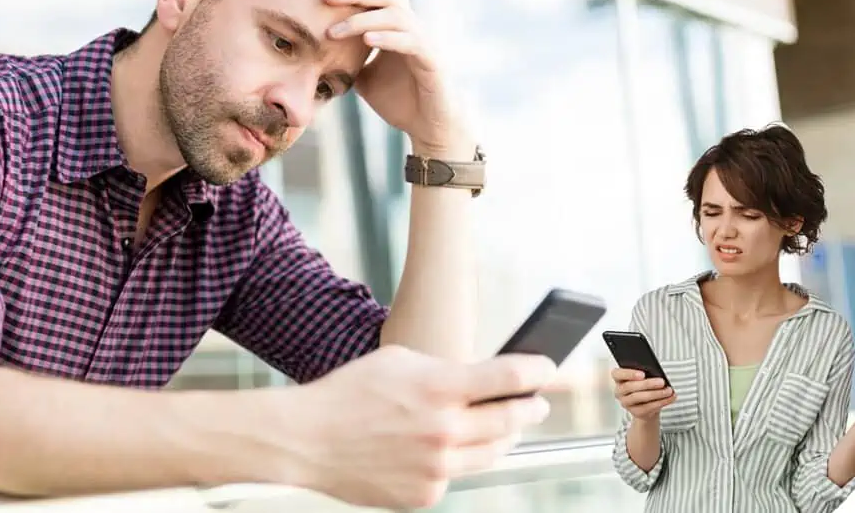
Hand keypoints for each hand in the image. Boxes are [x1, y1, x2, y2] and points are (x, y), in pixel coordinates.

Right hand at [288, 345, 555, 508]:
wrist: (306, 439)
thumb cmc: (351, 391)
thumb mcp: (400, 360)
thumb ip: (447, 370)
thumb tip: (486, 380)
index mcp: (440, 387)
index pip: (511, 377)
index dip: (539, 371)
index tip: (549, 369)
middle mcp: (445, 430)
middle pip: (512, 419)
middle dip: (530, 408)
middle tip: (537, 403)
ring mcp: (437, 467)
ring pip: (493, 453)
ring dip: (504, 436)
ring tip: (506, 425)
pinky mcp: (426, 494)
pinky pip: (458, 475)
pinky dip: (459, 461)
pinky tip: (448, 448)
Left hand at [325, 0, 464, 154]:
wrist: (429, 126)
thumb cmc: (399, 100)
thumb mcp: (364, 76)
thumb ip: (348, 59)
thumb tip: (314, 52)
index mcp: (399, 25)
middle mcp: (413, 27)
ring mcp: (423, 42)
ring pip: (396, 15)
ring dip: (363, 19)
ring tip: (335, 31)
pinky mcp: (430, 61)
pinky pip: (410, 42)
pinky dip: (387, 39)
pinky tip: (367, 41)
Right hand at [611, 368, 674, 420]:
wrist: (647, 406)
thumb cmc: (644, 387)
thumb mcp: (644, 377)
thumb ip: (646, 373)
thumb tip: (656, 373)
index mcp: (619, 378)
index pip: (617, 374)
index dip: (629, 374)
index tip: (642, 374)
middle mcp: (620, 391)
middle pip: (630, 387)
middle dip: (647, 384)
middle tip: (661, 382)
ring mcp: (626, 403)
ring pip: (639, 397)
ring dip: (656, 393)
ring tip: (668, 390)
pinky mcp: (636, 412)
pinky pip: (648, 407)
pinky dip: (661, 402)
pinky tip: (669, 397)